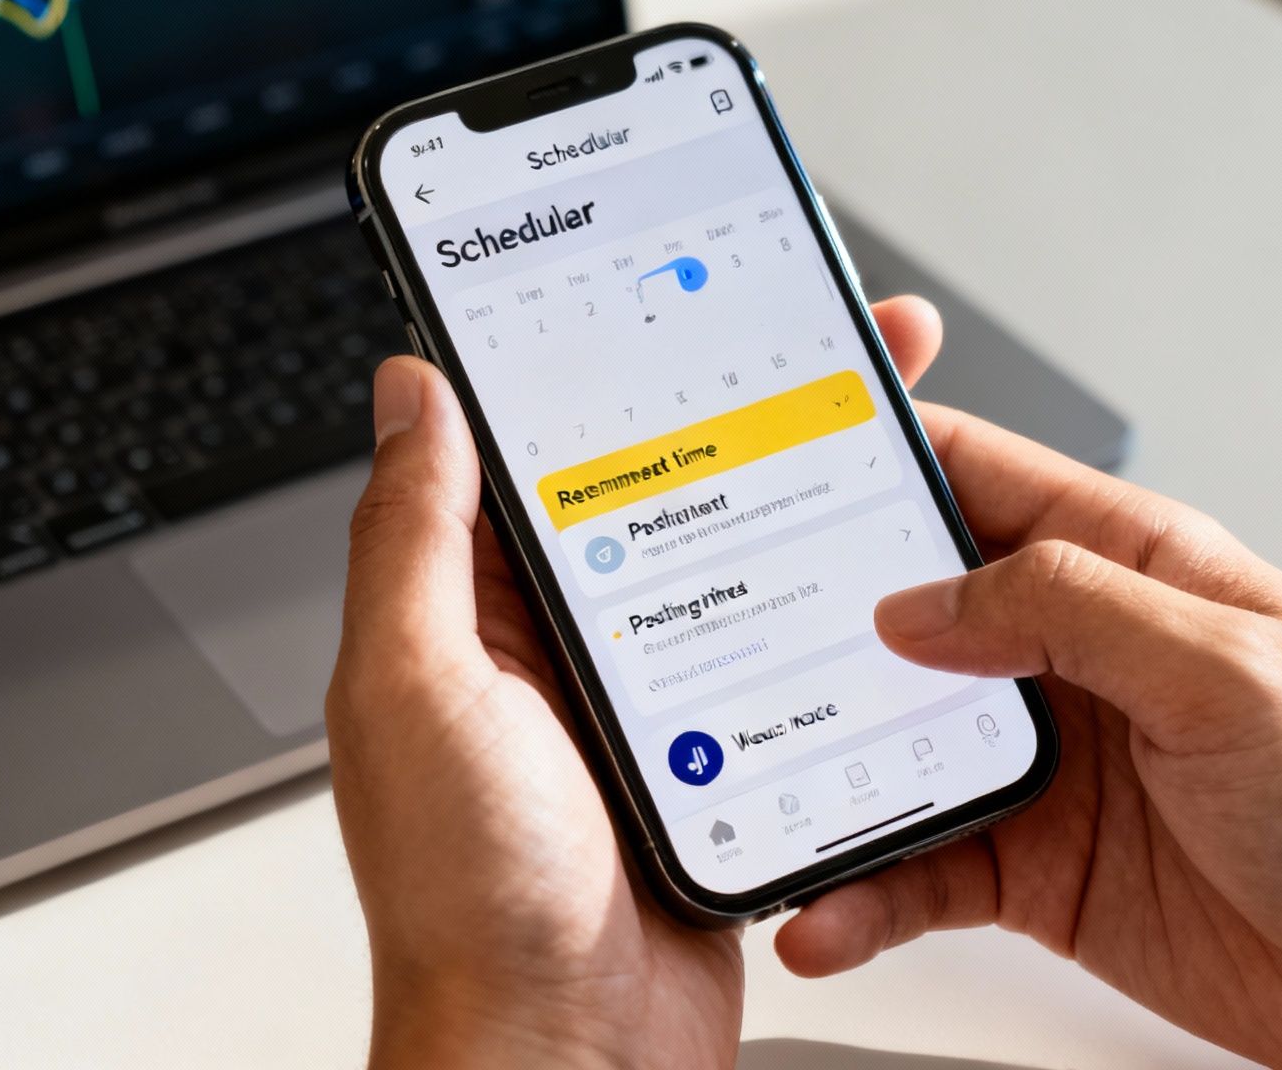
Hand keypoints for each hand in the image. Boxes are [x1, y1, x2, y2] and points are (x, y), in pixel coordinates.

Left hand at [325, 298, 948, 1068]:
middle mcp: (548, 649)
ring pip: (717, 565)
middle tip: (814, 332)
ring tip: (866, 421)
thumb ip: (414, 538)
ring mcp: (632, 705)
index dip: (586, 364)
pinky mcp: (703, 759)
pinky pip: (761, 657)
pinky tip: (871, 566)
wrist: (567, 1062)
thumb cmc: (468, 903)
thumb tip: (410, 392)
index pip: (524, 450)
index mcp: (466, 613)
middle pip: (645, 493)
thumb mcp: (420, 689)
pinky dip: (811, 609)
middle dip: (725, 406)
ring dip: (782, 496)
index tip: (656, 289)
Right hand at [773, 344, 1281, 1066]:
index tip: (780, 451)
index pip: (978, 480)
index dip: (880, 453)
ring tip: (759, 799)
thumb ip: (1067, 612)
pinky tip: (830, 910)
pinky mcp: (1029, 863)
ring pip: (893, 743)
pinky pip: (919, 864)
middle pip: (908, 613)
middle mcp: (1071, 655)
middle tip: (730, 642)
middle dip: (817, 624)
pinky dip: (864, 888)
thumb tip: (922, 602)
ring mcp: (1043, 759)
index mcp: (1125, 569)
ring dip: (825, 770)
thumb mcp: (1223, 671)